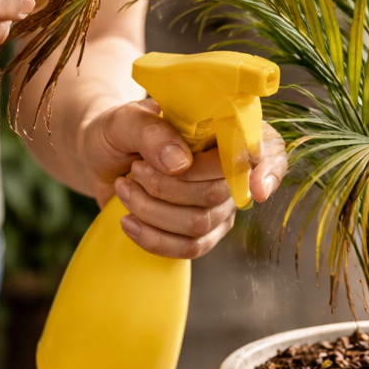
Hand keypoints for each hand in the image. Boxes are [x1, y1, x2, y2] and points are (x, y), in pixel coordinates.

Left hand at [80, 99, 287, 258]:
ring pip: (199, 223)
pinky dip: (153, 239)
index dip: (268, 169)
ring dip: (152, 211)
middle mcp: (230, 168)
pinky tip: (129, 222)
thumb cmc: (118, 132)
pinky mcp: (201, 232)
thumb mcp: (125, 120)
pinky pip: (190, 248)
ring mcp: (219, 205)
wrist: (99, 158)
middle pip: (218, 192)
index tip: (257, 189)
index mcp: (224, 129)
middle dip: (168, 187)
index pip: (267, 149)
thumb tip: (180, 163)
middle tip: (135, 169)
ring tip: (124, 187)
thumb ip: (152, 132)